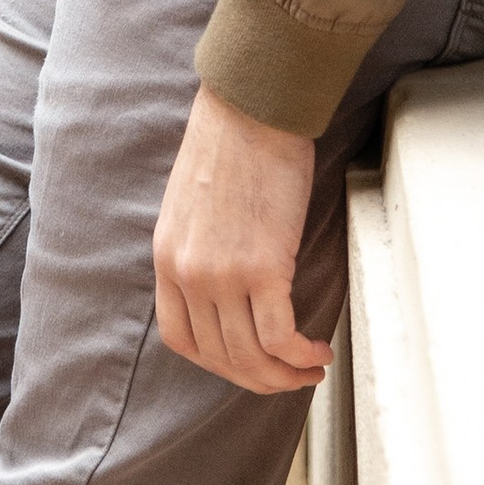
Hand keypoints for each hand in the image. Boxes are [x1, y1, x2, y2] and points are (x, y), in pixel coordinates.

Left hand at [152, 84, 323, 392]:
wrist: (253, 106)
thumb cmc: (232, 142)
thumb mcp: (191, 202)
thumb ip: (198, 246)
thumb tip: (227, 283)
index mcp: (166, 256)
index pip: (182, 338)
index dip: (217, 363)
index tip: (246, 363)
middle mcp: (187, 272)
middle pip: (220, 356)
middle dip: (258, 378)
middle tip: (289, 377)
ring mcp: (222, 274)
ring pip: (251, 356)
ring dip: (284, 376)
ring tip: (310, 370)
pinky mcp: (262, 268)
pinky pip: (280, 337)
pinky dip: (300, 356)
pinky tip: (318, 352)